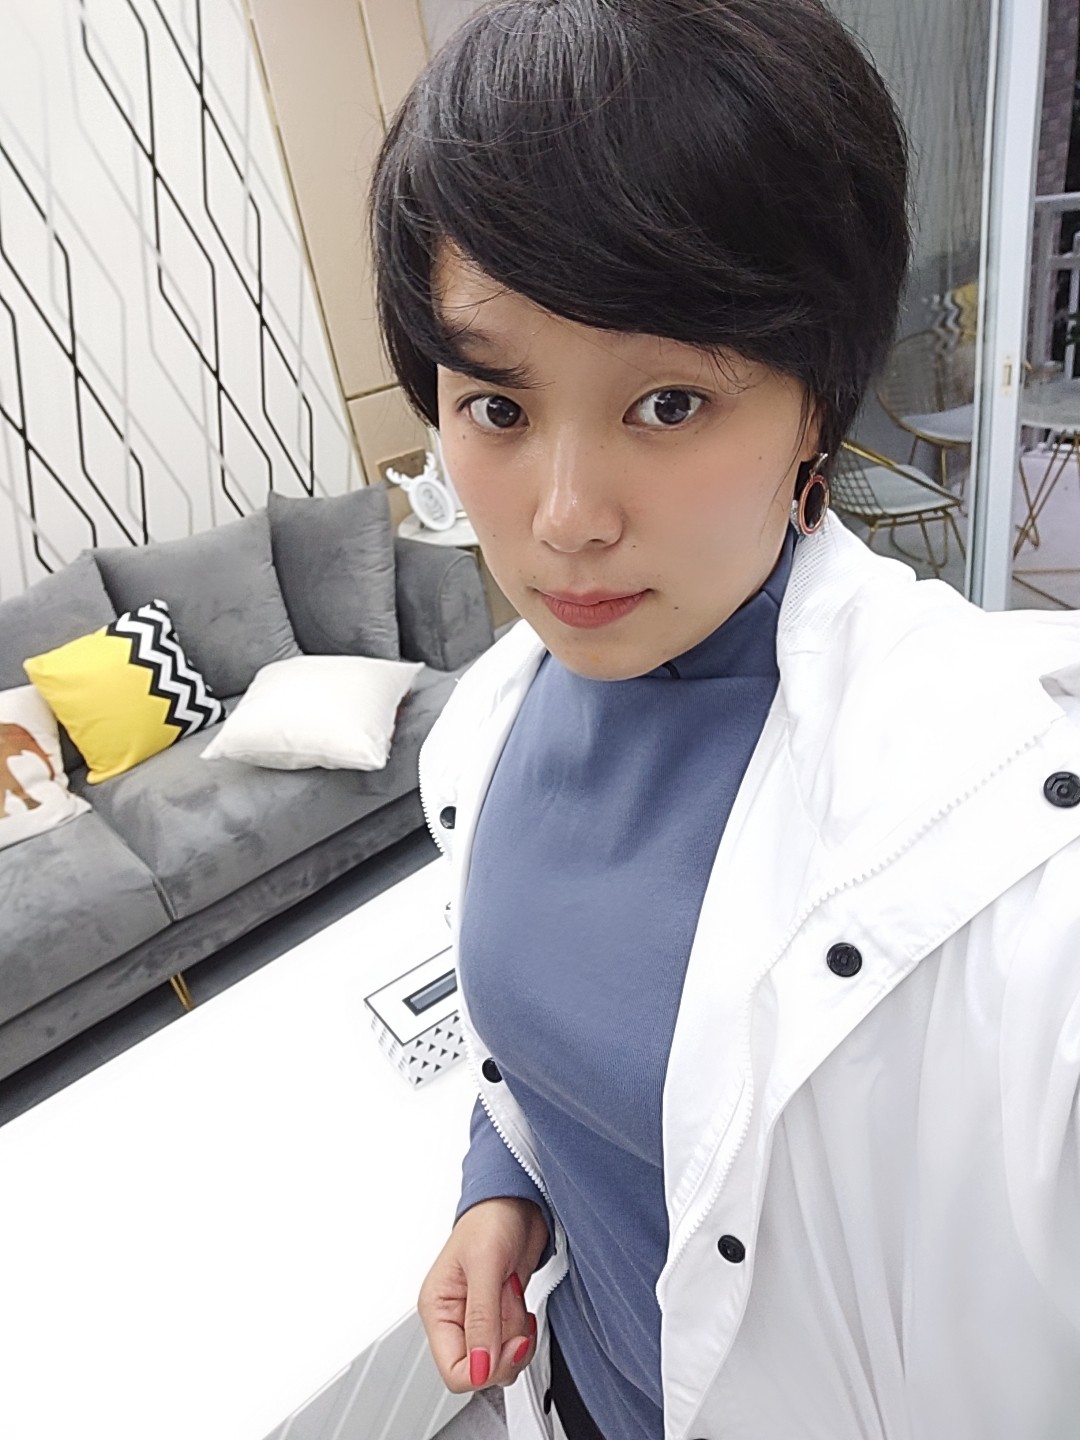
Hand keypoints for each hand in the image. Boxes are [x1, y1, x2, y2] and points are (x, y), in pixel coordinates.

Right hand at [418, 1196, 549, 1391]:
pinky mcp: (500, 1315)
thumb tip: (478, 1368)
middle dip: (505, 1348)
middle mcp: (455, 1318)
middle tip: (515, 1315)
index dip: (484, 1368)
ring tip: (515, 1298)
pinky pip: (514, 1345)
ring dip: (517, 1336)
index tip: (508, 1344)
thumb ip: (481, 1319)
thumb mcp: (485, 1265)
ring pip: (500, 1360)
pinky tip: (522, 1304)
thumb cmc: (492, 1218)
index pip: (454, 1370)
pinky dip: (525, 1331)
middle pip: (480, 1370)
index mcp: (437, 1308)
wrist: (519, 1200)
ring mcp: (479, 1318)